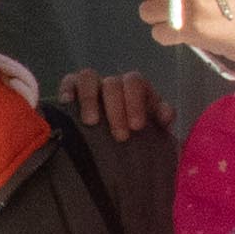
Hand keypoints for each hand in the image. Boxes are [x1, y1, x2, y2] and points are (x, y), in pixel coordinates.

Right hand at [50, 66, 177, 146]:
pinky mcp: (72, 90)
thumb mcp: (155, 135)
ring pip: (89, 78)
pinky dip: (68, 89)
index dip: (136, 102)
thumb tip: (167, 115)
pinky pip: (69, 82)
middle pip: (113, 83)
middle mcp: (114, 85)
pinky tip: (67, 103)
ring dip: (90, 99)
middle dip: (117, 109)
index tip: (137, 126)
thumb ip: (162, 123)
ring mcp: (92, 86)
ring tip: (91, 122)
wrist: (114, 155)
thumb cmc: (137, 144)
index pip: (136, 83)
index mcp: (136, 91)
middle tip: (120, 136)